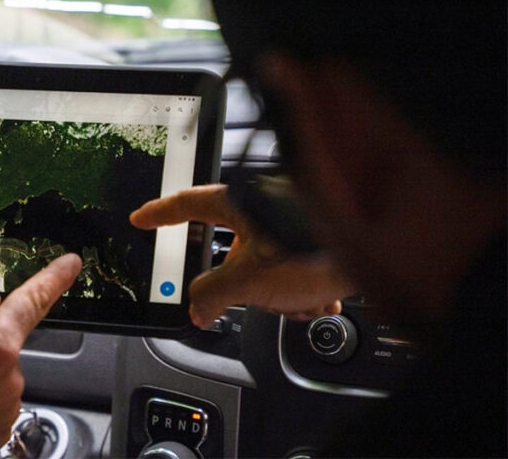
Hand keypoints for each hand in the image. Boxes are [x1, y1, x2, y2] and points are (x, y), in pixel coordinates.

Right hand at [131, 184, 353, 327]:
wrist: (372, 249)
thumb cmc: (312, 249)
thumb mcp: (246, 280)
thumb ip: (211, 295)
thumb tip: (195, 308)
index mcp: (235, 204)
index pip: (184, 205)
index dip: (158, 214)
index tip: (142, 218)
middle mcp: (259, 209)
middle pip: (229, 254)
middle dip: (246, 288)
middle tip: (253, 297)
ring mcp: (285, 224)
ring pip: (263, 269)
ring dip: (280, 296)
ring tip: (298, 300)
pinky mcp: (311, 241)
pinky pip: (292, 272)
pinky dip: (302, 293)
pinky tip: (317, 300)